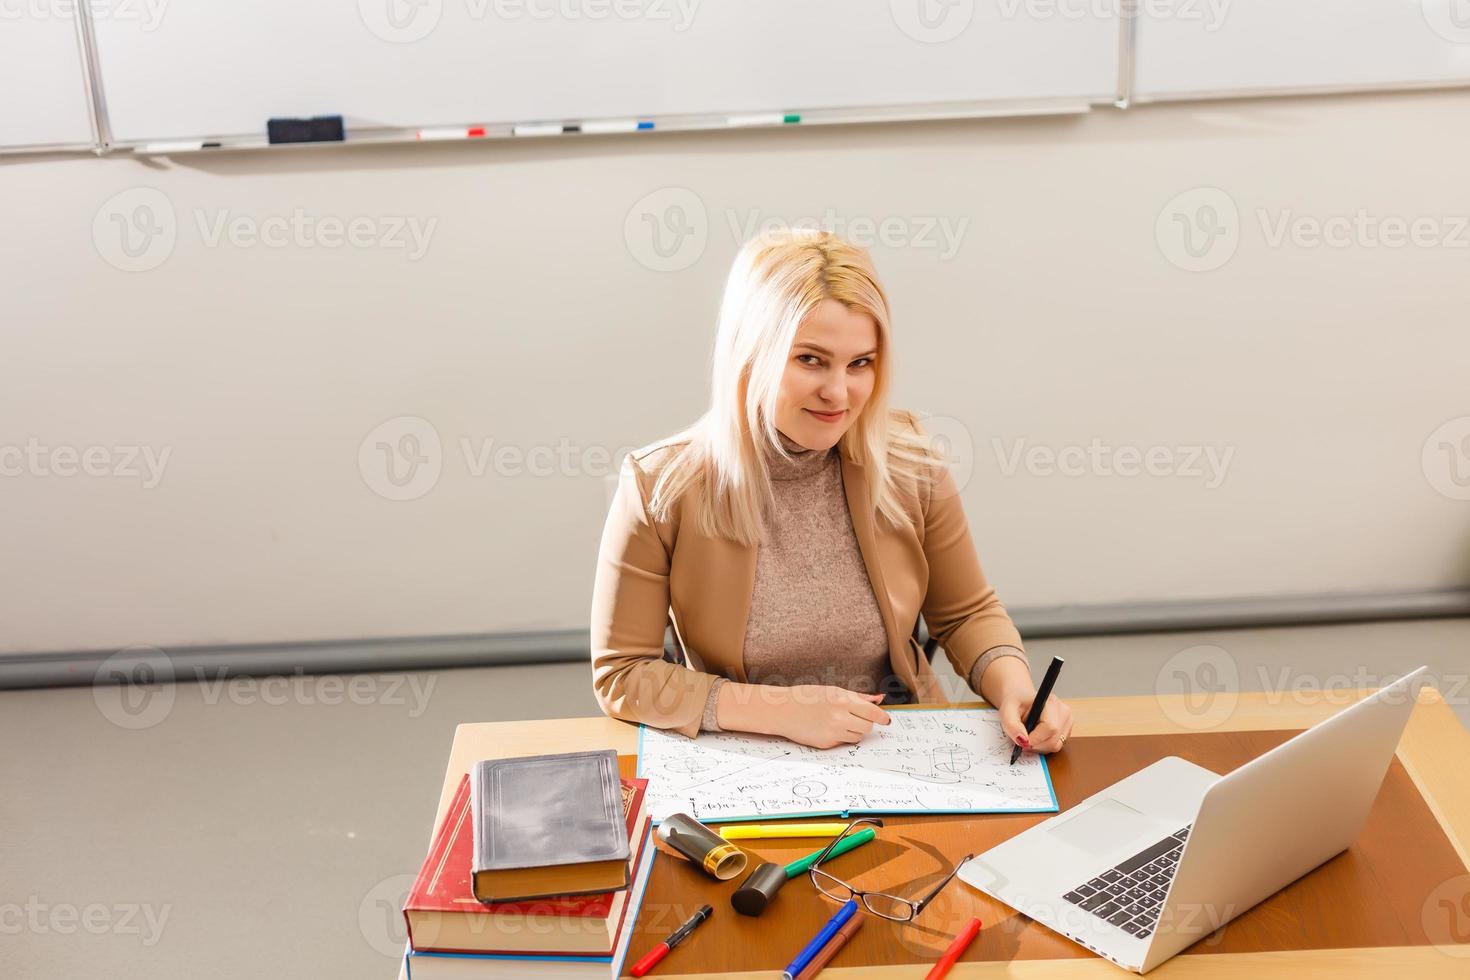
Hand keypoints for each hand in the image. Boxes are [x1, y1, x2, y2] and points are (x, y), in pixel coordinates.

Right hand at [775, 686, 891, 748]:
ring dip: (854, 731)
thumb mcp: (833, 691)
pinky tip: (827, 728)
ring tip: (839, 721)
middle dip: (865, 723)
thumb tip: (879, 699)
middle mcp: (839, 717)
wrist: (782, 710)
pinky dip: (840, 737)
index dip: (882, 717)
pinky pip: (842, 743)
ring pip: (857, 737)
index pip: (872, 713)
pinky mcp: (825, 744)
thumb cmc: (807, 697)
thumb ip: (858, 697)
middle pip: (867, 727)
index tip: (886, 720)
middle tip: (856, 718)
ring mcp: (832, 732)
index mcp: (842, 700)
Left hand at [982, 656, 1073, 753]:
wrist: (1021, 697)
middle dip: (1035, 745)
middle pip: (1054, 740)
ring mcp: (1068, 722)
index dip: (1035, 739)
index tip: (1022, 741)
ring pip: (1056, 746)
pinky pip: (1056, 746)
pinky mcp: (1067, 730)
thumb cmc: (1016, 701)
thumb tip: (1022, 741)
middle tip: (1022, 740)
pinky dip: (1044, 746)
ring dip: (1039, 746)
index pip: (1050, 728)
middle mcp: (1064, 712)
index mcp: (1051, 703)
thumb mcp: (1007, 710)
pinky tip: (1036, 736)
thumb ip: (1012, 725)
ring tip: (1028, 735)